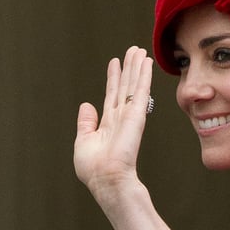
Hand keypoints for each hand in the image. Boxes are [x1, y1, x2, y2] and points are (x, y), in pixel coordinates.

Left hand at [74, 46, 153, 201]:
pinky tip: (146, 62)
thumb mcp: (83, 141)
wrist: (107, 180)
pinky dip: (143, 75)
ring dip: (137, 66)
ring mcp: (130, 114)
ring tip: (140, 50)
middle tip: (134, 50)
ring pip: (134, 84)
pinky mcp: (137, 114)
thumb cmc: (95, 168)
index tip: (116, 62)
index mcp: (108, 122)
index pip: (112, 94)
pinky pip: (141, 90)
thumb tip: (86, 105)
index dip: (114, 77)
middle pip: (126, 85)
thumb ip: (86, 122)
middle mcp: (121, 115)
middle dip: (129, 67)